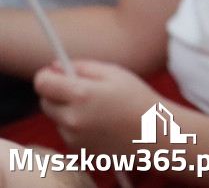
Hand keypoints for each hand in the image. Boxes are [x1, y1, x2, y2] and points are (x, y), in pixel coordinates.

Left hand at [35, 60, 159, 155]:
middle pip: (46, 102)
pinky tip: (102, 125)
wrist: (156, 135)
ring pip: (58, 119)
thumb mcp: (115, 73)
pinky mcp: (79, 151)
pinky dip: (78, 128)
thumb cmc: (138, 99)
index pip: (42, 83)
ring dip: (69, 112)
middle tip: (82, 91)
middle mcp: (72, 119)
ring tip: (100, 111)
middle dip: (58, 93)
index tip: (54, 73)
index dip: (47, 75)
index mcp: (81, 95)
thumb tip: (55, 67)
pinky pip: (68, 134)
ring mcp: (74, 138)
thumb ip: (82, 66)